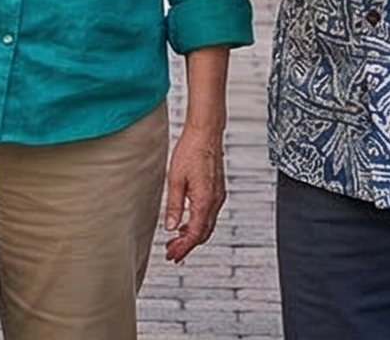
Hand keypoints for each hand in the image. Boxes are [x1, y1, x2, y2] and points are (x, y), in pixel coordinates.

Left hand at [158, 128, 226, 261]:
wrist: (206, 133)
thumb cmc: (190, 151)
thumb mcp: (175, 179)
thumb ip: (174, 206)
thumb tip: (171, 228)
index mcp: (205, 200)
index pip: (195, 234)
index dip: (183, 248)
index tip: (172, 255)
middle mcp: (215, 200)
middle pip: (204, 233)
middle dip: (188, 246)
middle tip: (172, 252)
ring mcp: (218, 196)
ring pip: (208, 225)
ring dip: (193, 235)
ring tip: (175, 240)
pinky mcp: (217, 190)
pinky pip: (209, 214)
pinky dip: (198, 224)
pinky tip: (186, 223)